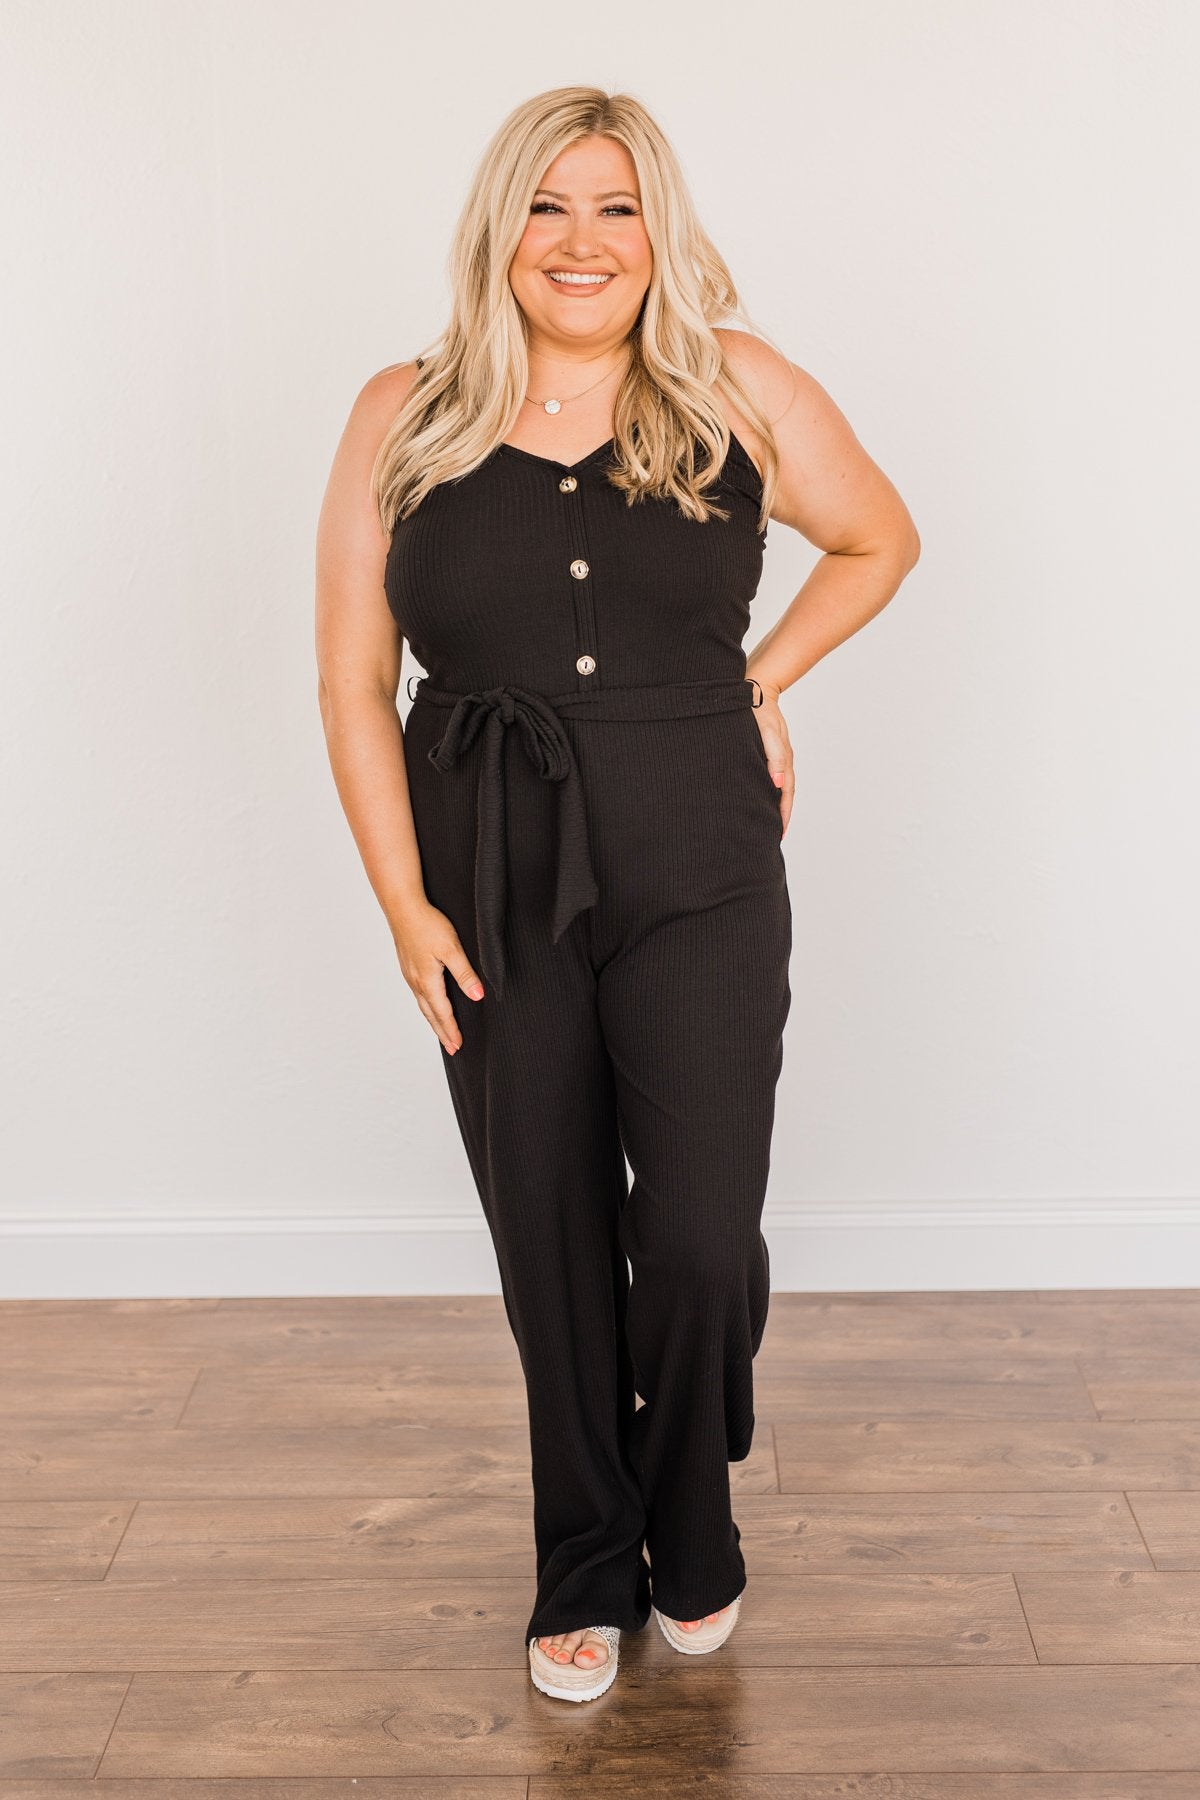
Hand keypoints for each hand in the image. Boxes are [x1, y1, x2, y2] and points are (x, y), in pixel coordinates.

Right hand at [391, 899, 484, 1053]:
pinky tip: (429, 1004)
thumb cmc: (426, 924)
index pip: (443, 1013)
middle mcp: (416, 982)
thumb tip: (477, 996)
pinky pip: (418, 993)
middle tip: (451, 1048)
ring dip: (433, 1021)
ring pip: (423, 1005)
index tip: (459, 1045)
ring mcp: (410, 974)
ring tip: (441, 1032)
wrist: (402, 907)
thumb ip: (464, 973)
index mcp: (427, 981)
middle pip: (430, 1014)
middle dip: (442, 1032)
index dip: (452, 1030)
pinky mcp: (408, 965)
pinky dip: (426, 1006)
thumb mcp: (452, 949)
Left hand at [751, 681, 793, 837]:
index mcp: (783, 760)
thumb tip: (778, 785)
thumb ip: (774, 758)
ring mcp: (776, 755)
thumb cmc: (758, 710)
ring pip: (778, 786)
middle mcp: (782, 760)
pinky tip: (761, 795)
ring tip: (769, 822)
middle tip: (775, 836)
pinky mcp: (767, 750)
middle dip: (781, 815)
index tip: (779, 834)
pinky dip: (769, 790)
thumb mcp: (768, 733)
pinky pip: (771, 775)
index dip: (783, 815)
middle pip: (785, 794)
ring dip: (776, 805)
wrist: (755, 688)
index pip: (785, 794)